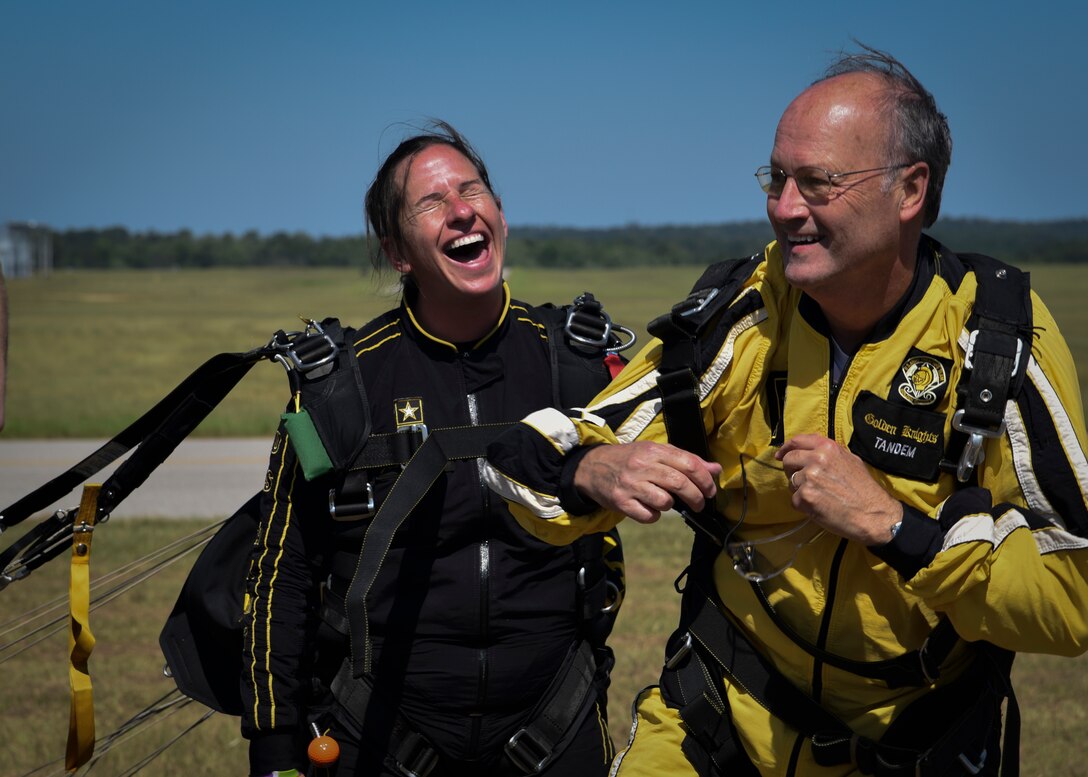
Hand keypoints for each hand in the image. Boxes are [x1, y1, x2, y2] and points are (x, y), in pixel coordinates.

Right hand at [574, 442, 721, 523]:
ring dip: (671, 505)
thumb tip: (715, 470)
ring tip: (665, 501)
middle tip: (699, 504)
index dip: (705, 480)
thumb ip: (685, 460)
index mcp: (653, 450)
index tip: (710, 491)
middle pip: (680, 484)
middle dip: (696, 497)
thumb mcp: (655, 453)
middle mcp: (642, 466)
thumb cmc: (628, 460)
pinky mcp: (620, 502)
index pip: (689, 464)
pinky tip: (649, 508)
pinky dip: (654, 516)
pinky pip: (648, 516)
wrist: (591, 467)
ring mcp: (630, 485)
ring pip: (665, 501)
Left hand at [776, 434, 901, 544]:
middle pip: (789, 461)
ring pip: (791, 482)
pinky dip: (803, 505)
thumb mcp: (850, 460)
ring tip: (820, 496)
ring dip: (800, 490)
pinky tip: (819, 507)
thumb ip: (829, 452)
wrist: (874, 514)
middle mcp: (816, 459)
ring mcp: (809, 478)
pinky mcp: (805, 497)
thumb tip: (809, 450)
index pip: (797, 441)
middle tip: (805, 481)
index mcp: (827, 447)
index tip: (781, 455)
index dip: (786, 448)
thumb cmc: (864, 489)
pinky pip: (794, 500)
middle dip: (792, 471)